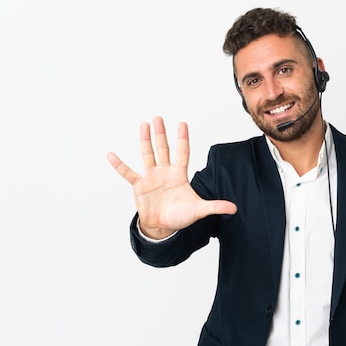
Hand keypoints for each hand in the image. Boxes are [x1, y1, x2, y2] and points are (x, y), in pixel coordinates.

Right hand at [107, 117, 236, 238]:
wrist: (163, 227)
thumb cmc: (180, 216)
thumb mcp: (199, 210)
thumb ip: (215, 206)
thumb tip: (234, 208)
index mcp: (179, 174)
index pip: (182, 152)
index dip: (183, 139)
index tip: (182, 123)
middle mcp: (164, 172)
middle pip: (163, 149)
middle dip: (161, 134)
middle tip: (158, 118)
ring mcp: (151, 177)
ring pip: (147, 155)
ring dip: (145, 140)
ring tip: (143, 125)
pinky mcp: (139, 185)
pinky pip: (127, 173)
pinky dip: (119, 165)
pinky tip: (111, 154)